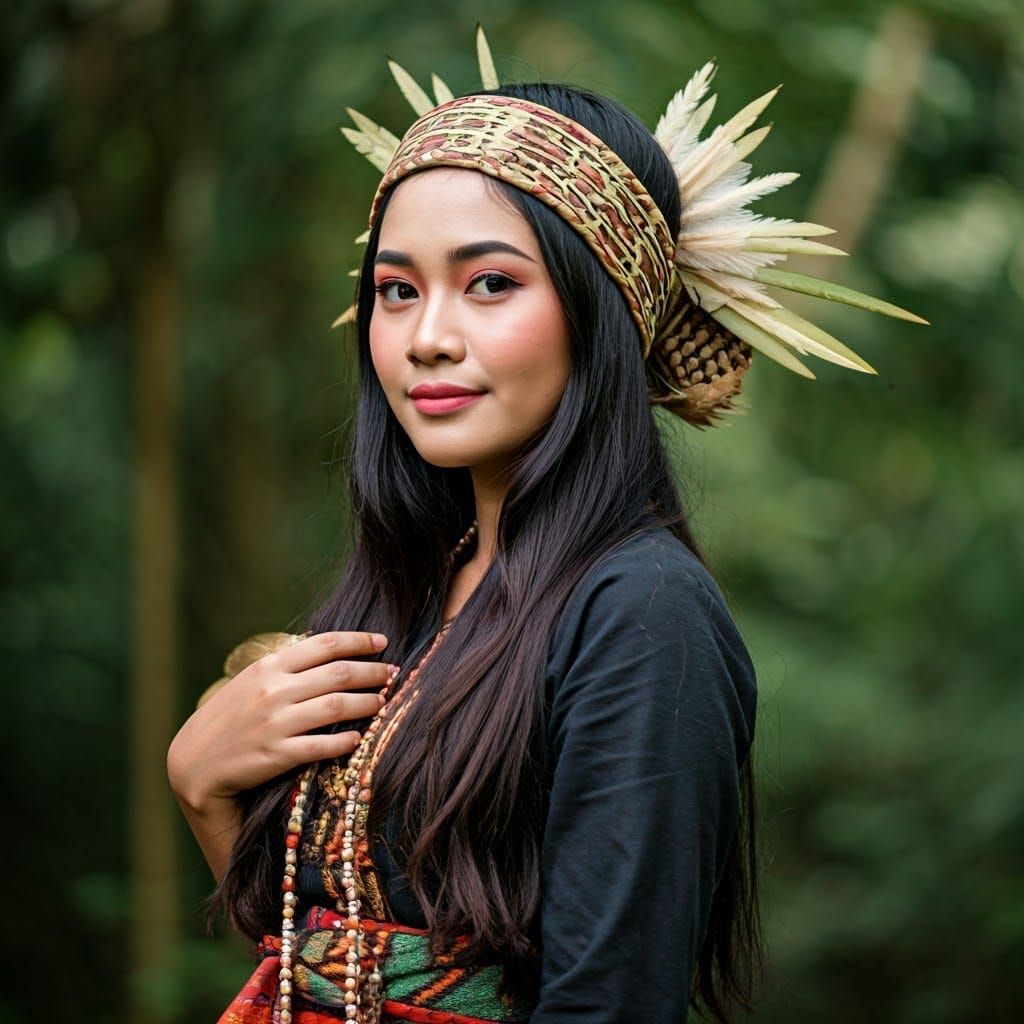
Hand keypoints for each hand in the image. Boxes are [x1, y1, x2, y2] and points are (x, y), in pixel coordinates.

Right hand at [167, 630, 395, 810]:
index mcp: (270, 666)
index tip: (383, 642)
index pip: (325, 644)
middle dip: (373, 672)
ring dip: (368, 703)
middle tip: (392, 674)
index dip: (360, 641)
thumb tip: (330, 649)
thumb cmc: (230, 718)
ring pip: (337, 706)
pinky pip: (321, 746)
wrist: (194, 762)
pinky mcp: (276, 755)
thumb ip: (287, 666)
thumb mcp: (252, 681)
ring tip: (383, 702)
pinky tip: (359, 738)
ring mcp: (275, 723)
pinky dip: (346, 741)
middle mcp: (274, 690)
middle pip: (339, 673)